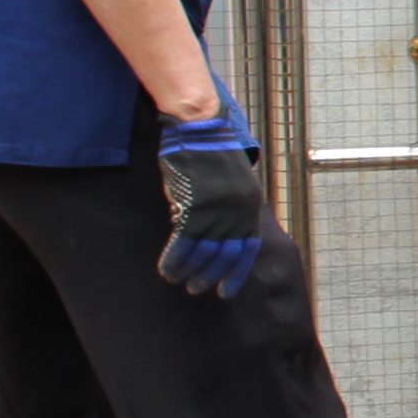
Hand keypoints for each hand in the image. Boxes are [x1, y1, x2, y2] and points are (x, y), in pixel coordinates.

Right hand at [155, 99, 267, 297]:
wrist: (200, 127)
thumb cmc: (212, 152)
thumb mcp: (234, 181)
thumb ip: (232, 208)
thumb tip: (220, 237)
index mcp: (251, 206)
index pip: (248, 250)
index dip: (235, 273)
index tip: (225, 291)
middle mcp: (238, 212)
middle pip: (225, 255)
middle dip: (210, 276)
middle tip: (196, 289)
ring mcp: (217, 210)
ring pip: (203, 252)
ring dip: (189, 271)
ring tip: (178, 281)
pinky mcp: (194, 205)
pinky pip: (183, 242)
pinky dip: (174, 259)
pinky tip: (167, 270)